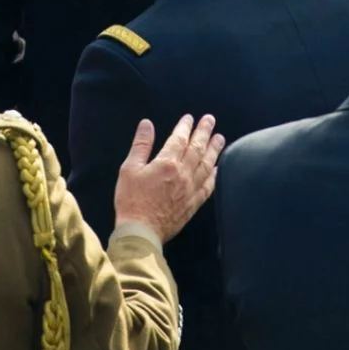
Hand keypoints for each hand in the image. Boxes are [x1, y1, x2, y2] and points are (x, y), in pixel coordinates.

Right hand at [113, 114, 222, 241]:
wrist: (141, 231)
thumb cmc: (131, 200)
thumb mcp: (129, 169)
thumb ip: (141, 145)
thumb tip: (147, 124)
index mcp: (166, 163)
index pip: (180, 139)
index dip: (185, 127)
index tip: (190, 118)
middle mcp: (183, 174)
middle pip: (197, 148)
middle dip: (204, 132)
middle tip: (210, 120)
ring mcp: (190, 189)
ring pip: (206, 165)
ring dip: (214, 150)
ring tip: (220, 138)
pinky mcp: (193, 204)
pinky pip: (208, 187)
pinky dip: (213, 175)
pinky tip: (216, 169)